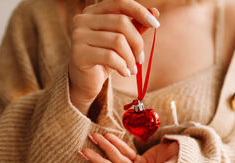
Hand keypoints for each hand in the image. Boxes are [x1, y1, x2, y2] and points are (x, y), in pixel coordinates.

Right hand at [68, 0, 160, 114]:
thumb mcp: (122, 42)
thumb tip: (155, 12)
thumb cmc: (105, 59)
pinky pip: (110, 57)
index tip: (156, 25)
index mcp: (93, 11)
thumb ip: (136, 26)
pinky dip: (123, 67)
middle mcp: (82, 19)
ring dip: (131, 58)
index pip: (120, 3)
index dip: (140, 11)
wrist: (85, 81)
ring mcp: (78, 36)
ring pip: (118, 41)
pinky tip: (125, 73)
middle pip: (122, 22)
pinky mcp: (78, 54)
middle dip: (137, 43)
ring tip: (132, 69)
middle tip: (141, 59)